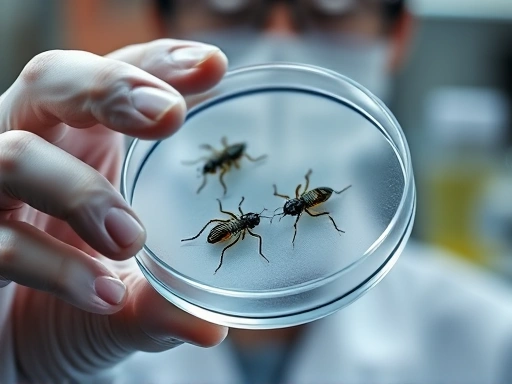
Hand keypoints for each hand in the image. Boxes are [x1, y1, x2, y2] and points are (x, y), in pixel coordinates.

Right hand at [0, 39, 228, 381]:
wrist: (18, 355)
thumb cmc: (73, 313)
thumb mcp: (130, 304)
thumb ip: (164, 304)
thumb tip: (212, 327)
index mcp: (82, 146)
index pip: (116, 78)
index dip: (159, 64)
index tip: (213, 66)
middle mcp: (33, 152)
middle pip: (51, 80)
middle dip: (110, 88)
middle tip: (169, 115)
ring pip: (14, 154)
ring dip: (82, 193)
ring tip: (130, 240)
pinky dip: (56, 266)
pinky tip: (104, 293)